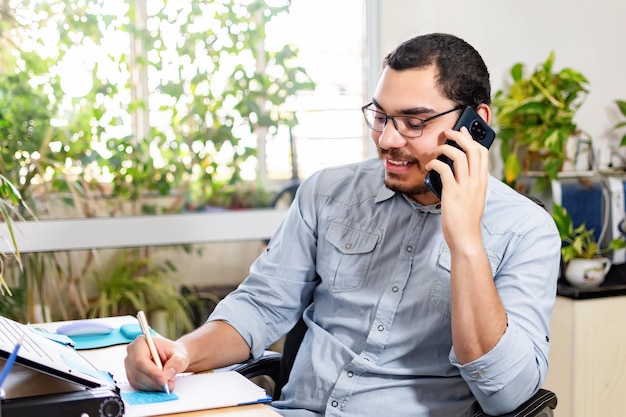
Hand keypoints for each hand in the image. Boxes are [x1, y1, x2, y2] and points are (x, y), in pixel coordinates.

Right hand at [125, 335, 188, 391]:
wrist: (173, 357)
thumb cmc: (174, 353)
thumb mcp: (181, 355)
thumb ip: (177, 363)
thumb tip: (168, 374)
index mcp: (141, 342)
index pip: (140, 359)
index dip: (151, 372)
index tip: (164, 380)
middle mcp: (132, 353)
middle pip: (137, 372)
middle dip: (154, 382)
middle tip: (169, 386)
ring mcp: (130, 365)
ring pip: (137, 381)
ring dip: (153, 386)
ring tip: (168, 384)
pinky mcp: (131, 375)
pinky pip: (138, 386)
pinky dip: (151, 388)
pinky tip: (161, 385)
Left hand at [426, 126, 488, 249]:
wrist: (466, 238)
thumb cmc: (466, 219)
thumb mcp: (473, 198)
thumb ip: (469, 183)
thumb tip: (456, 170)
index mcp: (482, 181)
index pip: (482, 152)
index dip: (472, 139)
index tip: (463, 132)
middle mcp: (476, 181)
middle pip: (472, 149)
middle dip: (459, 136)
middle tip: (447, 133)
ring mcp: (465, 187)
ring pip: (459, 155)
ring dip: (445, 148)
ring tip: (436, 150)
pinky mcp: (452, 193)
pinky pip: (444, 170)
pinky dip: (435, 164)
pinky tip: (429, 167)